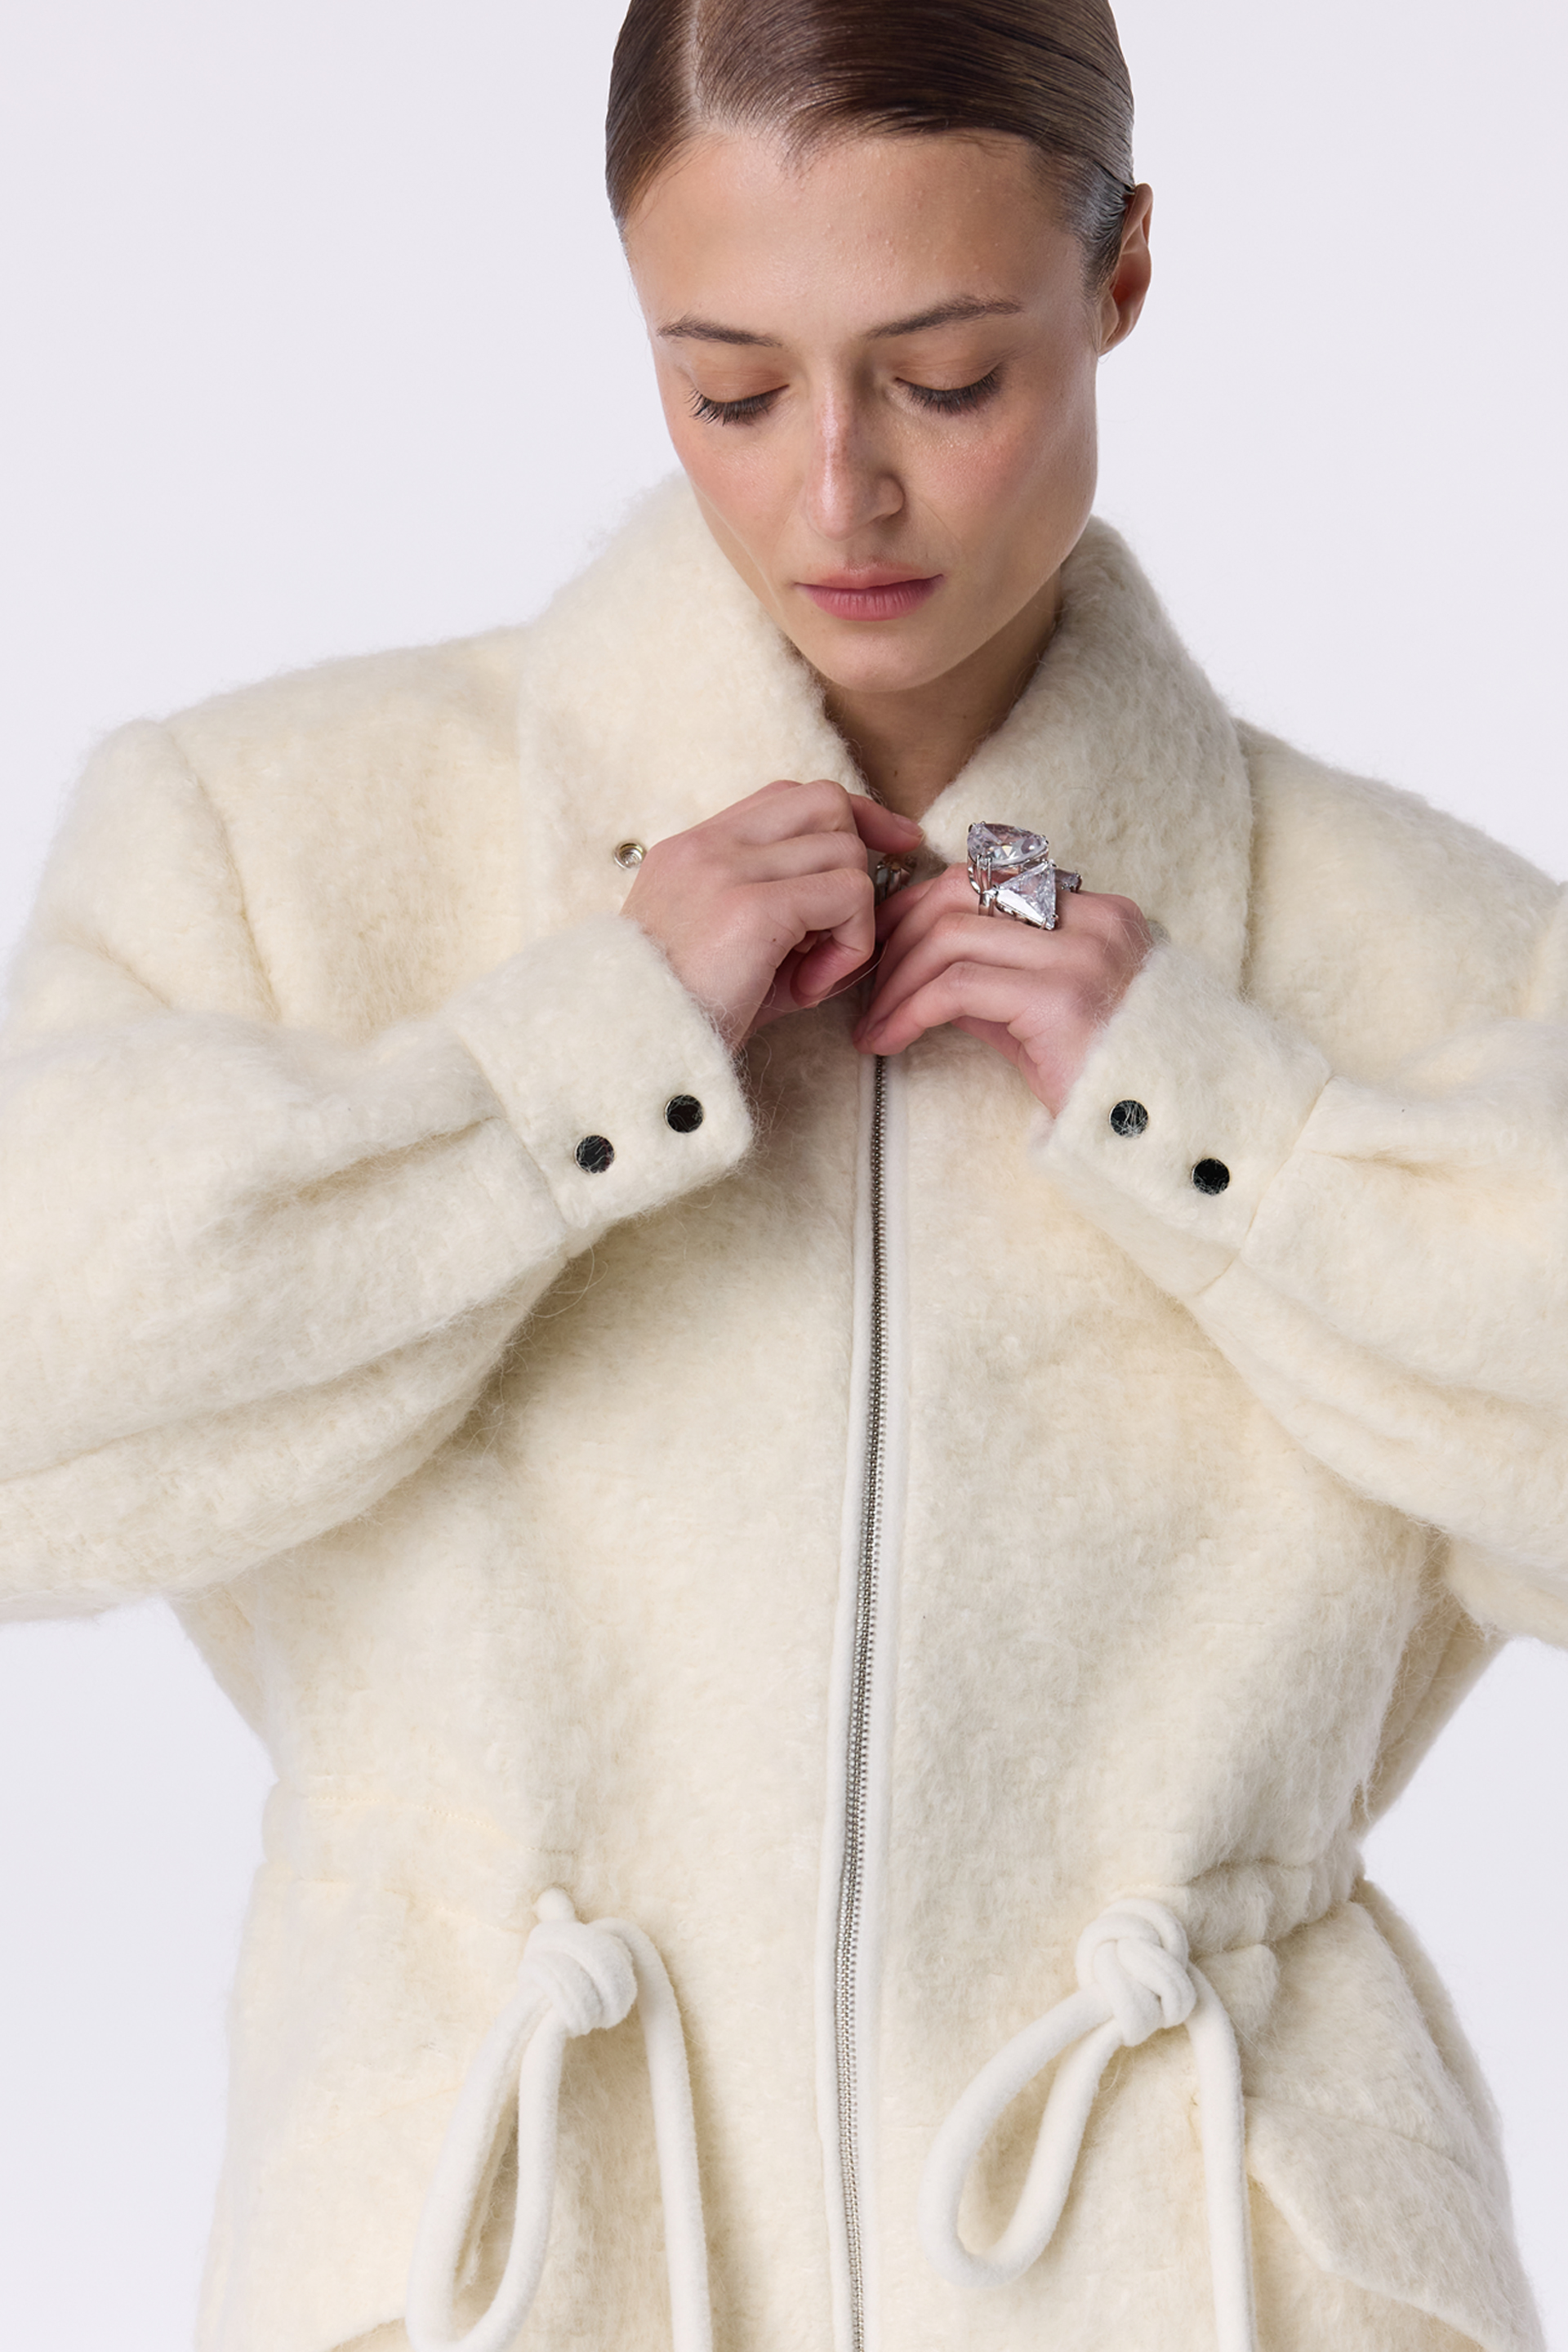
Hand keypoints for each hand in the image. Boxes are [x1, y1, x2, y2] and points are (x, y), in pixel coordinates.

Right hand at [623, 779, 923, 1047]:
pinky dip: (851, 944)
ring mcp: (725, 870)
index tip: (889, 850)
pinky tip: (810, 987)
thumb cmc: (686, 1022)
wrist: (633, 1060)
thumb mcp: (733, 952)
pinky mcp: (750, 907)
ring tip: (813, 973)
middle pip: (826, 802)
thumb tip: (870, 899)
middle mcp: (705, 846)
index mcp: (692, 850)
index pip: (789, 796)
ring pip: (845, 851)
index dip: (849, 817)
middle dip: (863, 857)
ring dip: (853, 918)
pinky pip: (847, 894)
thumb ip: (788, 914)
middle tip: (846, 930)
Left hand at [854, 866, 1152, 1113]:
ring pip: (949, 937)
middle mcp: (1093, 920)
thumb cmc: (1103, 1078)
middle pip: (960, 892)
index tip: (885, 944)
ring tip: (872, 1024)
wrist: (1161, 1131)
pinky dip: (907, 1011)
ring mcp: (1080, 955)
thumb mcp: (1039, 1014)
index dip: (921, 904)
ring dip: (894, 981)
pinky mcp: (1059, 999)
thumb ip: (992, 978)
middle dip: (897, 934)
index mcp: (1095, 911)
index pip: (986, 876)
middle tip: (863, 982)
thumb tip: (918, 965)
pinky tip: (887, 1040)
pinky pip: (956, 987)